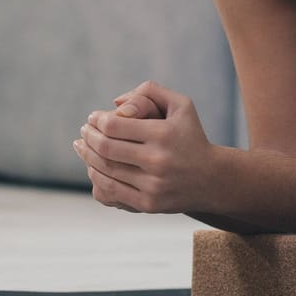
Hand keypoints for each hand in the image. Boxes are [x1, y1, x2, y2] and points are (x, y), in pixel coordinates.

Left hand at [72, 80, 218, 214]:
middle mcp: (157, 160)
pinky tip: (93, 169)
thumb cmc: (191, 137)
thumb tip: (116, 103)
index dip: (97, 121)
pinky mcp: (148, 204)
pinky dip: (96, 179)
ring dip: (87, 157)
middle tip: (84, 132)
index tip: (92, 118)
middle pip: (105, 148)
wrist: (212, 178)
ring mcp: (152, 184)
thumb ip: (151, 91)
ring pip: (105, 171)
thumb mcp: (181, 105)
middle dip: (88, 137)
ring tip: (82, 147)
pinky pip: (111, 191)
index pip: (114, 126)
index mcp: (162, 134)